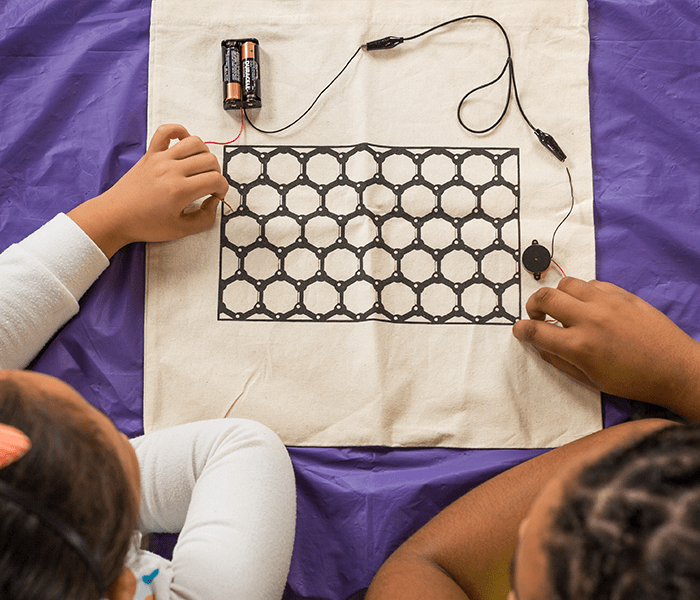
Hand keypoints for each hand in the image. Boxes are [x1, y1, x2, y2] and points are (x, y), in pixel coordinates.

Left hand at [68, 124, 228, 256]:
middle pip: (209, 160)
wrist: (116, 216)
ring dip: (204, 154)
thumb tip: (213, 203)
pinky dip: (179, 131)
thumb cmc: (145, 225)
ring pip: (195, 142)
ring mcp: (160, 159)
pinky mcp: (150, 154)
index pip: (216, 180)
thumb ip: (205, 219)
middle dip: (216, 173)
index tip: (215, 196)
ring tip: (199, 168)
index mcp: (180, 190)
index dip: (223, 189)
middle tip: (208, 185)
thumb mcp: (181, 230)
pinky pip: (166, 130)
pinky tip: (183, 144)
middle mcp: (172, 170)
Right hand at [512, 277, 699, 418]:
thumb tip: (540, 345)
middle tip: (537, 315)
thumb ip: (560, 360)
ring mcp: (607, 304)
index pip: (535, 331)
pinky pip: (592, 283)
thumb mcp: (590, 380)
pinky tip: (588, 306)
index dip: (520, 330)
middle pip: (544, 297)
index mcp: (579, 347)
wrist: (675, 369)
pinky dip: (582, 292)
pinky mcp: (622, 295)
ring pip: (567, 283)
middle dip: (533, 305)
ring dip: (558, 295)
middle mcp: (589, 320)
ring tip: (563, 308)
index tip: (519, 330)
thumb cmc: (634, 381)